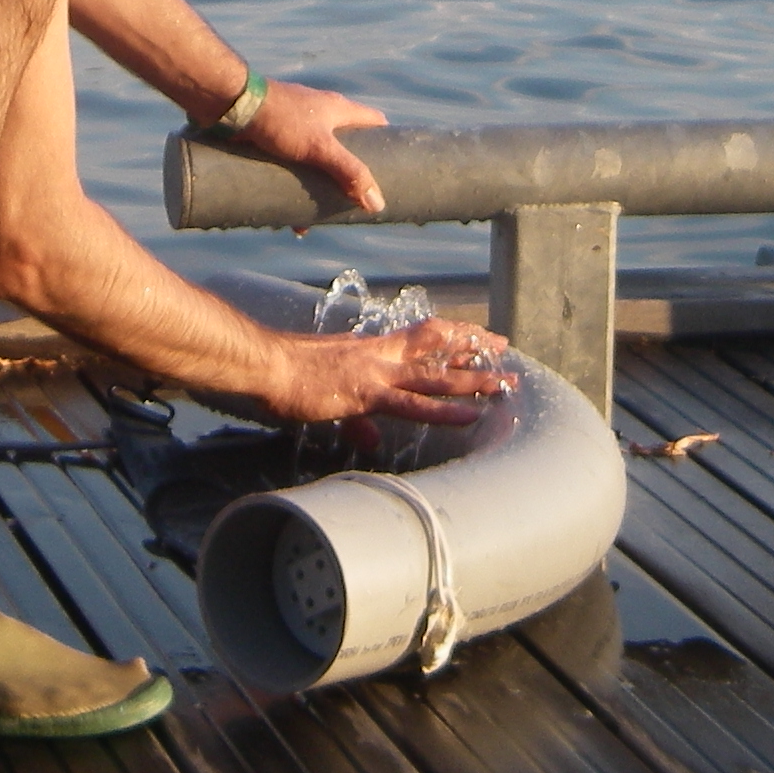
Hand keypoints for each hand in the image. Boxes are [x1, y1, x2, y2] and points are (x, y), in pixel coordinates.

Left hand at [233, 79, 386, 213]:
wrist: (231, 104)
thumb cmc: (279, 119)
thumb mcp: (320, 148)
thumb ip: (349, 173)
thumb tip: (377, 203)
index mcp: (338, 109)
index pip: (374, 121)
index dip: (386, 142)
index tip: (391, 168)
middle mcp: (319, 115)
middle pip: (343, 147)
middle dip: (344, 178)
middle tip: (346, 204)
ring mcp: (295, 125)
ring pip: (314, 161)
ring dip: (314, 189)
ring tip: (309, 220)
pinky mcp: (272, 136)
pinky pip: (288, 166)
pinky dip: (289, 188)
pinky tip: (281, 212)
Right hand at [266, 317, 516, 428]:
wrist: (267, 366)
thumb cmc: (290, 375)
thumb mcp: (330, 395)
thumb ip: (358, 419)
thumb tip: (371, 438)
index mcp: (372, 349)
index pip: (422, 336)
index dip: (453, 334)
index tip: (479, 334)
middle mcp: (381, 355)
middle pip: (438, 346)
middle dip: (474, 347)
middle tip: (506, 349)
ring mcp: (377, 373)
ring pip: (436, 375)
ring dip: (473, 378)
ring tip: (504, 383)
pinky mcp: (367, 395)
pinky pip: (413, 404)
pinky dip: (444, 409)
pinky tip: (470, 413)